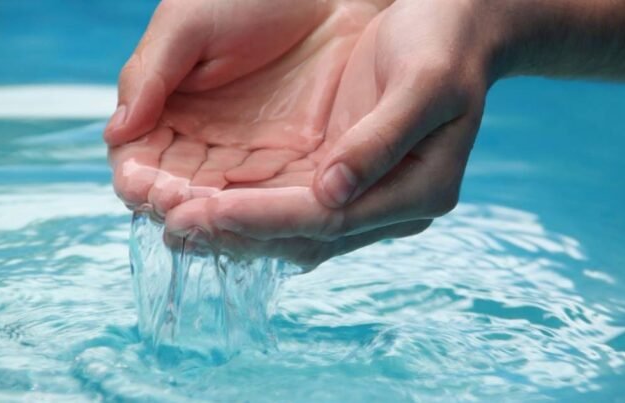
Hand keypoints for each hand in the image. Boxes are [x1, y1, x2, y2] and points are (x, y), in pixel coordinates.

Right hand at [107, 0, 385, 215]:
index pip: (142, 158)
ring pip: (223, 200)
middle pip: (180, 189)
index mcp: (169, 109)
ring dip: (211, 215)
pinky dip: (258, 211)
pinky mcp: (294, 161)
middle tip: (172, 210)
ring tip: (204, 219)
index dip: (138, 176)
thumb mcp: (189, 25)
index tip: (138, 186)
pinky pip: (271, 195)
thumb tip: (115, 132)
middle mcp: (206, 141)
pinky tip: (250, 217)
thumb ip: (150, 76)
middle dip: (173, 203)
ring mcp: (250, 154)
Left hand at [162, 0, 495, 259]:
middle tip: (173, 226)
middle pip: (305, 236)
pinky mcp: (344, 177)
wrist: (451, 27)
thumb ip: (382, 140)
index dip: (267, 219)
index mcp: (419, 191)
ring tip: (175, 221)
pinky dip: (247, 205)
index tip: (208, 212)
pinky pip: (288, 202)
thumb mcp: (424, 84)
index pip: (330, 220)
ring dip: (236, 227)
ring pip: (291, 228)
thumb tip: (333, 194)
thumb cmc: (443, 47)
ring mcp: (365, 196)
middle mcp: (390, 206)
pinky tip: (205, 200)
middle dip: (238, 232)